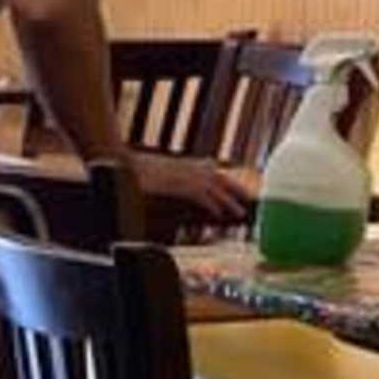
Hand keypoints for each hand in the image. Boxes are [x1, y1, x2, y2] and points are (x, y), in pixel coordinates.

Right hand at [137, 155, 255, 230]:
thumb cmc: (141, 168)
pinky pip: (204, 197)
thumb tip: (175, 181)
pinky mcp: (184, 185)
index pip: (213, 169)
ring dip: (231, 202)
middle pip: (222, 179)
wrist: (130, 164)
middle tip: (248, 198)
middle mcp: (193, 168)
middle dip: (237, 189)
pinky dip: (213, 205)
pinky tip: (219, 215)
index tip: (235, 186)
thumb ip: (173, 173)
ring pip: (218, 190)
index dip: (224, 179)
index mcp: (189, 163)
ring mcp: (190, 176)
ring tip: (240, 213)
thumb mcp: (161, 169)